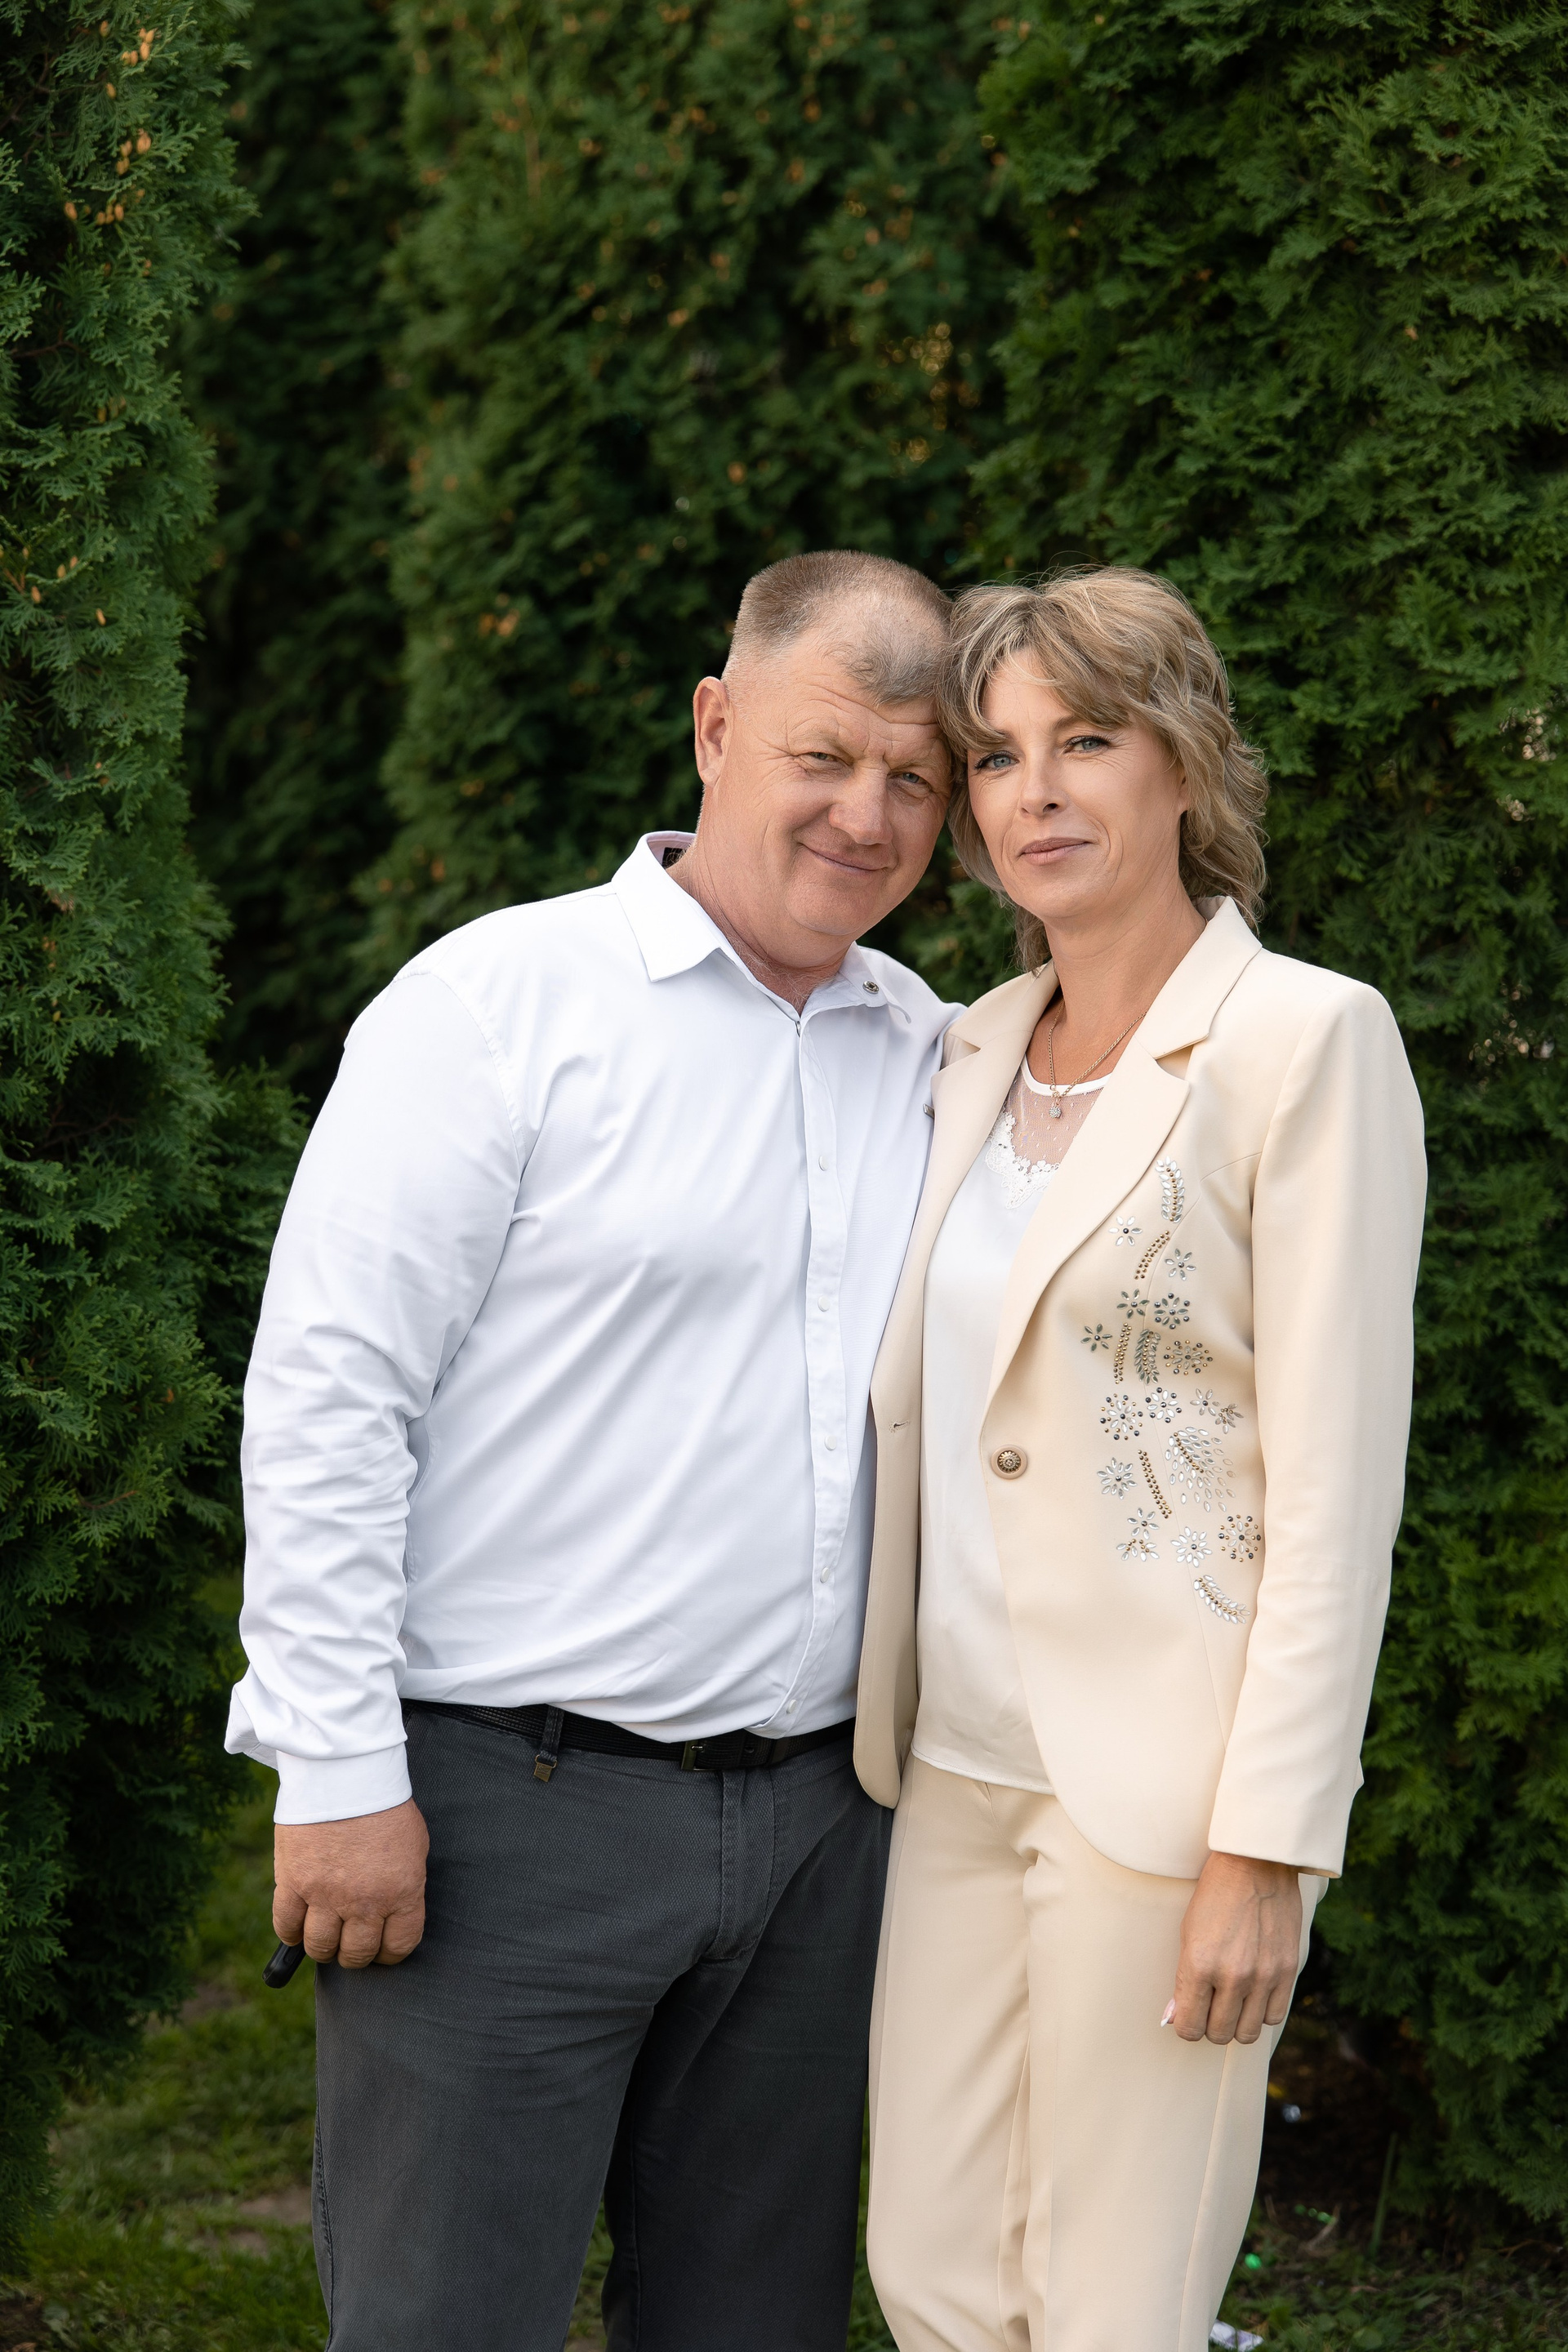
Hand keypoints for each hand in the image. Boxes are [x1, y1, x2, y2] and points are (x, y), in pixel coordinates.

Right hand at [273, 1799, 428, 1968]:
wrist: (345, 1773)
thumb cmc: (383, 1806)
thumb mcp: (412, 1847)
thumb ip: (404, 1886)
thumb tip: (393, 1915)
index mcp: (401, 1891)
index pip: (399, 1946)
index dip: (390, 1953)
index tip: (383, 1948)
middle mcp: (364, 1901)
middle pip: (357, 1954)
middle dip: (356, 1954)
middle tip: (351, 1942)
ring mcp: (326, 1895)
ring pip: (321, 1948)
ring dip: (324, 1948)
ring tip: (326, 1936)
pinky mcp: (293, 1883)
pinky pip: (286, 1927)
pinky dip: (291, 1934)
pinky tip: (298, 1927)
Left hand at [1168, 1851, 1301, 2044]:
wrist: (1255, 1865)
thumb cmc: (1214, 1895)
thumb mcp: (1187, 1933)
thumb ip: (1184, 1980)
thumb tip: (1176, 2016)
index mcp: (1200, 1964)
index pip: (1189, 2026)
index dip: (1185, 2026)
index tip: (1187, 2017)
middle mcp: (1233, 1975)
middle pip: (1218, 2034)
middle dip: (1209, 2026)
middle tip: (1208, 2009)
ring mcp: (1264, 1975)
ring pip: (1247, 2033)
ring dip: (1236, 2025)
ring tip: (1231, 2004)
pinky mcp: (1288, 1971)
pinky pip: (1274, 2017)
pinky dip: (1261, 2013)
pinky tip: (1253, 1996)